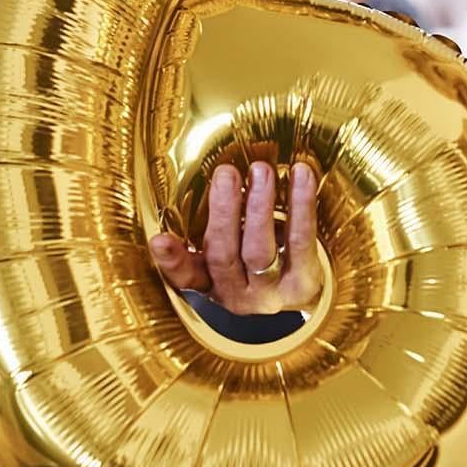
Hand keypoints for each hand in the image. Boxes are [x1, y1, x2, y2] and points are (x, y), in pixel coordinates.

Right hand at [149, 160, 321, 314]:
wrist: (307, 296)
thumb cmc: (260, 262)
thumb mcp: (231, 255)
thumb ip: (216, 230)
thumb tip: (214, 178)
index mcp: (211, 285)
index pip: (185, 276)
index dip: (172, 260)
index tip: (158, 239)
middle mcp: (236, 294)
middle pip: (223, 254)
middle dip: (223, 211)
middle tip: (226, 172)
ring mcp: (270, 291)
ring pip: (259, 249)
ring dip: (258, 207)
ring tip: (260, 171)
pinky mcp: (303, 282)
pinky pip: (300, 241)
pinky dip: (301, 206)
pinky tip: (301, 175)